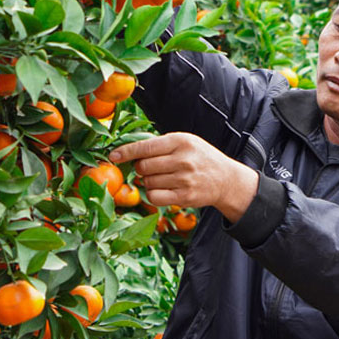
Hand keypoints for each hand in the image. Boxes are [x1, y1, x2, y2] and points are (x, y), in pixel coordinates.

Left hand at [109, 133, 258, 222]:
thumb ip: (160, 145)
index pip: (145, 146)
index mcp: (180, 141)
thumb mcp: (185, 142)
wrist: (225, 179)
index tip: (113, 156)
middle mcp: (182, 159)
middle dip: (141, 168)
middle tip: (150, 168)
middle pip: (143, 166)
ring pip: (148, 182)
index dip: (126, 152)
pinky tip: (162, 189)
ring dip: (148, 181)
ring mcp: (184, 179)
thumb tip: (129, 153)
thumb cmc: (200, 158)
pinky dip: (152, 194)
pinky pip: (154, 196)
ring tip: (163, 178)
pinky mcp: (184, 197)